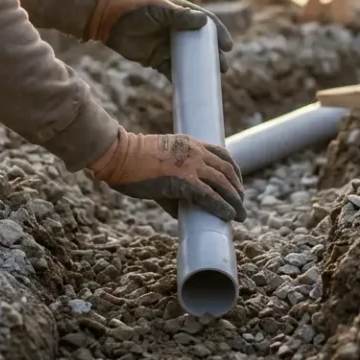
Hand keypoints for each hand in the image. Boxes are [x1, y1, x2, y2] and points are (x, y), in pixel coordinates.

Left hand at [86, 0, 232, 76]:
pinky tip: (191, 88)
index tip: (227, 46)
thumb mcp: (158, 10)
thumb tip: (203, 22)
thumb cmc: (135, 10)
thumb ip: (179, 16)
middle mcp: (177, 29)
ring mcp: (167, 45)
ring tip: (213, 79)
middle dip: (213, 56)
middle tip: (223, 68)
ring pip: (189, 59)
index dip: (218, 34)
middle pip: (200, 44)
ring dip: (200, 69)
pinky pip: (172, 71)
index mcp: (181, 13)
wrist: (108, 22)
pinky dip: (181, 79)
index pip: (206, 23)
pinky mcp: (156, 58)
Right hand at [88, 130, 246, 222]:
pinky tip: (229, 215)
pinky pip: (209, 195)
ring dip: (235, 200)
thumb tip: (183, 212)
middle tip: (241, 203)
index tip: (237, 184)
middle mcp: (195, 151)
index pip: (222, 154)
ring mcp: (190, 164)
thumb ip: (175, 186)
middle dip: (237, 188)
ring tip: (241, 214)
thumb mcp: (161, 166)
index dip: (234, 170)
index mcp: (190, 144)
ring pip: (223, 182)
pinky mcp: (183, 180)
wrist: (118, 156)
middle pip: (227, 169)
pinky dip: (222, 206)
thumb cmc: (133, 163)